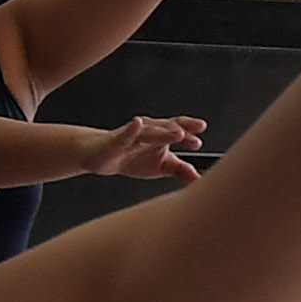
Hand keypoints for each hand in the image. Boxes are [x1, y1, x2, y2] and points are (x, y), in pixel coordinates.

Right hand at [85, 114, 208, 181]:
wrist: (100, 156)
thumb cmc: (131, 157)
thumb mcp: (160, 166)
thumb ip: (180, 170)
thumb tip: (199, 177)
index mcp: (161, 136)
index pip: (179, 130)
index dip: (190, 134)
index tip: (198, 143)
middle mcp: (149, 131)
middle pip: (168, 126)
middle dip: (182, 128)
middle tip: (194, 134)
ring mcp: (133, 134)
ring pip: (150, 131)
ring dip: (163, 131)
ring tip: (177, 133)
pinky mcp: (116, 140)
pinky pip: (124, 134)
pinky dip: (131, 129)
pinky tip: (137, 124)